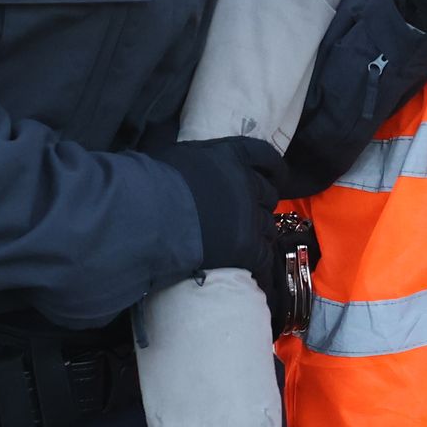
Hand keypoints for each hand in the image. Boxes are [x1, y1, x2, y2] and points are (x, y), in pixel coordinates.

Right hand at [149, 134, 294, 276]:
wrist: (149, 217)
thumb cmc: (154, 183)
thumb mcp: (181, 156)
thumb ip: (202, 159)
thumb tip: (199, 166)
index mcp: (232, 156)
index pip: (266, 156)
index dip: (275, 169)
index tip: (277, 177)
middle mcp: (246, 183)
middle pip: (268, 195)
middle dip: (261, 204)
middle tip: (249, 215)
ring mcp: (248, 216)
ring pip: (268, 226)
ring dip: (260, 233)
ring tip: (246, 243)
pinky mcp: (246, 247)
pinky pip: (264, 257)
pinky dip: (261, 264)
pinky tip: (256, 270)